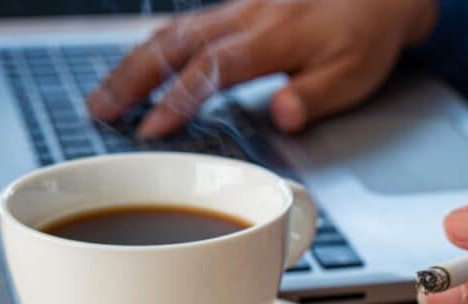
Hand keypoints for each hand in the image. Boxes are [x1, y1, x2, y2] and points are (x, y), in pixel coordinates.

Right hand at [87, 0, 436, 137]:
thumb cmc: (368, 34)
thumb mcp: (355, 74)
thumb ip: (315, 97)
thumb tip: (281, 114)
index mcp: (274, 37)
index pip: (213, 69)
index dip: (177, 99)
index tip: (149, 128)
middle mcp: (248, 17)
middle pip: (176, 43)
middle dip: (132, 77)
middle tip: (99, 109)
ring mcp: (240, 8)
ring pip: (174, 30)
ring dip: (134, 61)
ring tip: (105, 92)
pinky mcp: (239, 8)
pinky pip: (187, 23)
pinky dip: (156, 44)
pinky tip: (139, 63)